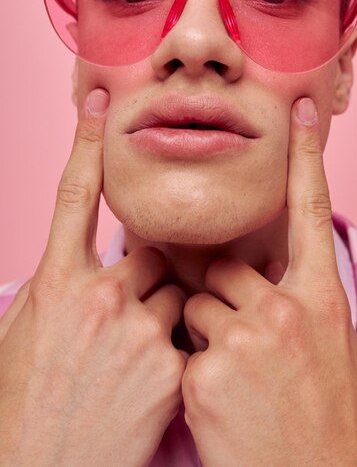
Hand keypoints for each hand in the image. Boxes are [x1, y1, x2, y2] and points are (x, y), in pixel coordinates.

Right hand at [0, 89, 186, 466]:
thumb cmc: (23, 402)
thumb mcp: (27, 330)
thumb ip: (59, 286)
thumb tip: (80, 261)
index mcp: (56, 283)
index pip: (74, 194)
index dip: (88, 142)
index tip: (102, 100)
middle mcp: (98, 296)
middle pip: (150, 252)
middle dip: (146, 273)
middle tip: (124, 314)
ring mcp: (138, 330)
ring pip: (174, 292)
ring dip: (162, 312)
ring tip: (130, 357)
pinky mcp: (171, 365)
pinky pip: (187, 333)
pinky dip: (176, 347)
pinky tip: (147, 381)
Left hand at [182, 97, 356, 466]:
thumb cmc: (326, 425)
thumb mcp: (330, 352)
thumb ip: (300, 303)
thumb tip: (272, 275)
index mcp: (323, 301)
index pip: (311, 211)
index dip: (306, 157)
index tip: (300, 110)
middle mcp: (287, 311)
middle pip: (226, 267)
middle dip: (221, 294)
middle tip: (240, 339)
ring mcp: (245, 340)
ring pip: (198, 304)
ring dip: (205, 332)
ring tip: (234, 379)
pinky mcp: (205, 373)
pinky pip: (183, 346)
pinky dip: (192, 369)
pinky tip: (219, 404)